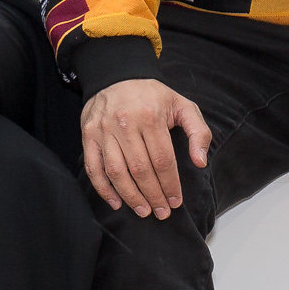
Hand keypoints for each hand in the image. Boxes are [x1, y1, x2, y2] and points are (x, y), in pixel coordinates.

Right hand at [82, 78, 214, 217]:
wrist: (117, 76)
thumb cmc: (153, 96)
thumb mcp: (183, 105)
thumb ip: (198, 132)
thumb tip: (200, 162)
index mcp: (150, 116)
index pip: (163, 160)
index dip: (170, 185)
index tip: (176, 201)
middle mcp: (125, 124)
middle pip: (140, 170)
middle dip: (153, 195)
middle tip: (162, 213)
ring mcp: (103, 130)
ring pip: (116, 172)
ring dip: (130, 196)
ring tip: (143, 211)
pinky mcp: (88, 135)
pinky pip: (93, 167)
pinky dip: (103, 188)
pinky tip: (116, 202)